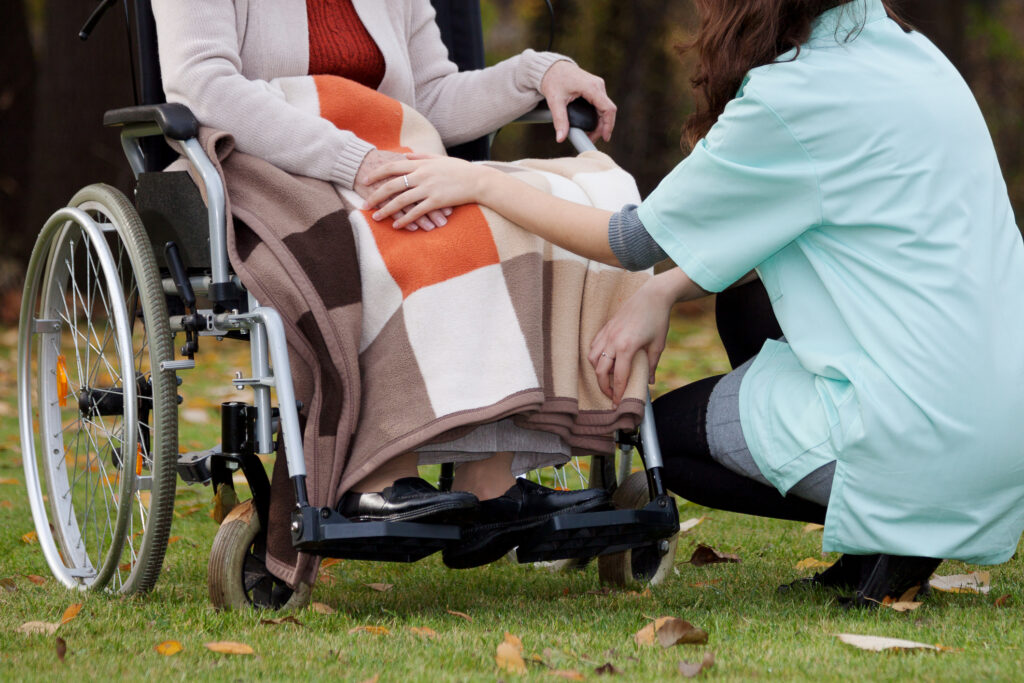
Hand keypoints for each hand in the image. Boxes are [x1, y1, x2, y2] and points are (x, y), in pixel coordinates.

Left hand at [364, 154, 495, 229]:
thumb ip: (421, 155)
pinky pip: (416, 212)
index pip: (392, 166)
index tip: (365, 180)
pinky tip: (397, 226)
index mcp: (421, 164)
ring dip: (386, 210)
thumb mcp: (440, 158)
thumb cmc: (460, 170)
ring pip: (401, 200)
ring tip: (376, 218)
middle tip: (365, 204)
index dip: (376, 173)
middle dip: (375, 195)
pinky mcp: (436, 201)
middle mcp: (422, 175)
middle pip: (392, 185)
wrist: (478, 180)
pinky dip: (405, 220)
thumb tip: (406, 154)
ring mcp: (428, 189)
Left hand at [540, 61, 616, 142]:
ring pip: (605, 108)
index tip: (605, 138)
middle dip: (602, 127)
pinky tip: (591, 125)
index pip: (608, 109)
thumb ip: (559, 120)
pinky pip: (601, 104)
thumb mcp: (555, 101)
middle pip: (608, 111)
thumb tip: (560, 139)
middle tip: (591, 139)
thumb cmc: (553, 80)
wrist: (551, 67)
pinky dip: (598, 116)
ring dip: (601, 122)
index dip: (609, 125)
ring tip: (590, 135)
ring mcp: (598, 86)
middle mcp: (598, 85)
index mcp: (591, 87)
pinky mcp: (595, 88)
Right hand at [588, 277, 675, 405]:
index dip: (618, 393)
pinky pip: (594, 346)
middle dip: (604, 387)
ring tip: (608, 376)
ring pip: (592, 358)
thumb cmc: (658, 319)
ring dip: (597, 371)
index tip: (618, 403)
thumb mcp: (658, 345)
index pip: (618, 377)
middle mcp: (613, 341)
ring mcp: (607, 333)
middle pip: (600, 371)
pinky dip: (596, 356)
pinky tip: (605, 360)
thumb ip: (651, 365)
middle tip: (611, 395)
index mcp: (627, 347)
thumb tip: (649, 382)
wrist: (652, 295)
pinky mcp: (605, 327)